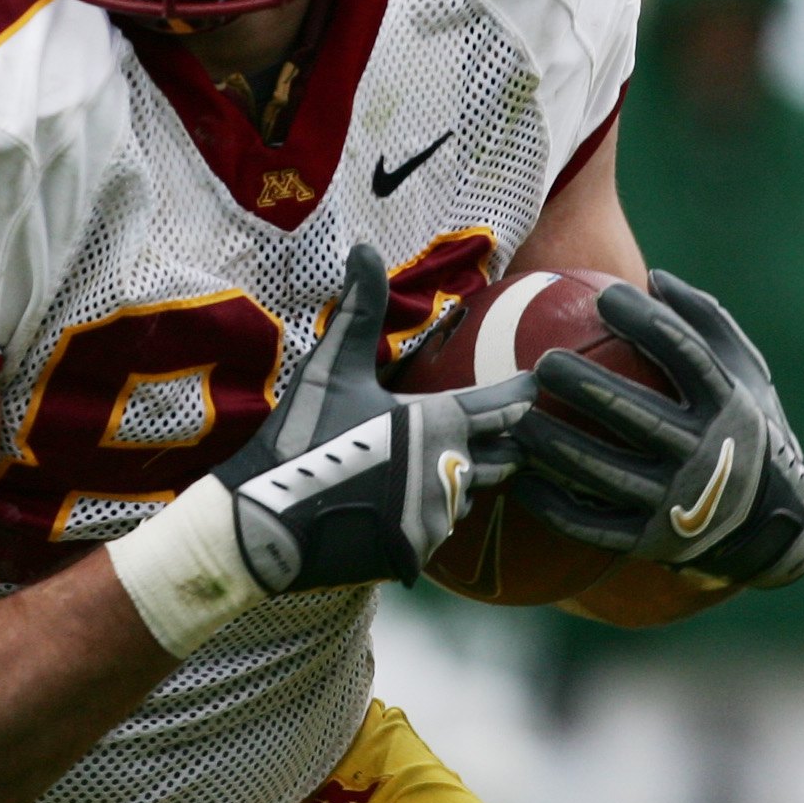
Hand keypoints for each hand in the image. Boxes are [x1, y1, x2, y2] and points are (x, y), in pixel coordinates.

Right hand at [214, 244, 531, 593]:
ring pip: (465, 497)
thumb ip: (359, 309)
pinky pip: (435, 530)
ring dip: (458, 483)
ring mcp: (435, 520)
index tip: (540, 387)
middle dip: (502, 446)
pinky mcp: (416, 554)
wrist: (263, 524)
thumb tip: (364, 247)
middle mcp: (449, 473)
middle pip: (499, 459)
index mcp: (437, 423)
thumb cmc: (300, 437)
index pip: (501, 406)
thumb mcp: (330, 369)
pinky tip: (399, 506)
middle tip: (509, 434)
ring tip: (446, 469)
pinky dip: (425, 516)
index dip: (522, 394)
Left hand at [511, 271, 803, 585]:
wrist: (773, 523)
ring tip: (518, 420)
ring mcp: (677, 503)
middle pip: (640, 417)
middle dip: (590, 390)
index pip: (688, 358)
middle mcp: (705, 454)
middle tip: (544, 363)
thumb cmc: (746, 426)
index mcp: (728, 407)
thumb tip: (654, 276)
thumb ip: (706, 322)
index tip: (606, 296)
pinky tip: (519, 482)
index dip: (648, 325)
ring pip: (608, 474)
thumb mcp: (746, 373)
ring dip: (559, 448)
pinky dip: (555, 508)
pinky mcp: (650, 541)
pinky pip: (594, 526)